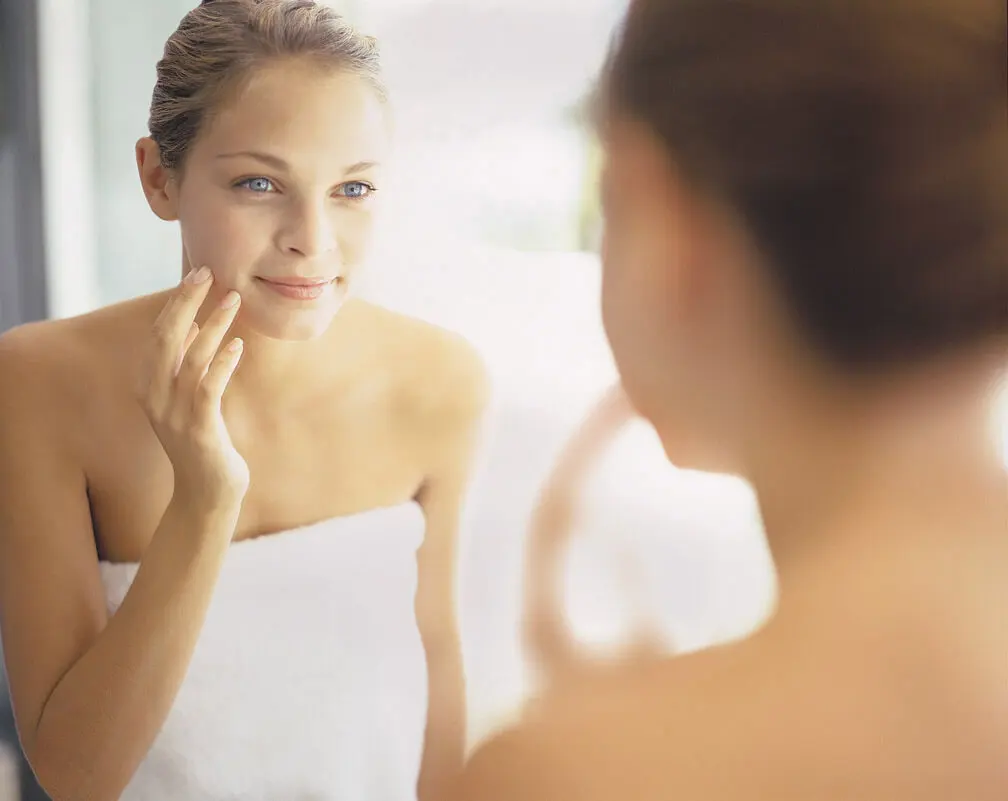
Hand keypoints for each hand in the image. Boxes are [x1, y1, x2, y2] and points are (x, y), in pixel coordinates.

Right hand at [137, 266, 248, 512]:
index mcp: (149, 385)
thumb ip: (186, 365)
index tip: (197, 273)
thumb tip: (193, 325)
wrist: (207, 492)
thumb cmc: (203, 440)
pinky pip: (208, 388)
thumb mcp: (189, 398)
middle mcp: (155, 397)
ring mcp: (174, 414)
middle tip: (208, 273)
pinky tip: (238, 345)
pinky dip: (222, 363)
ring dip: (212, 325)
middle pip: (165, 337)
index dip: (176, 301)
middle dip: (186, 301)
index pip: (158, 333)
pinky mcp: (199, 429)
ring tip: (233, 300)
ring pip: (190, 358)